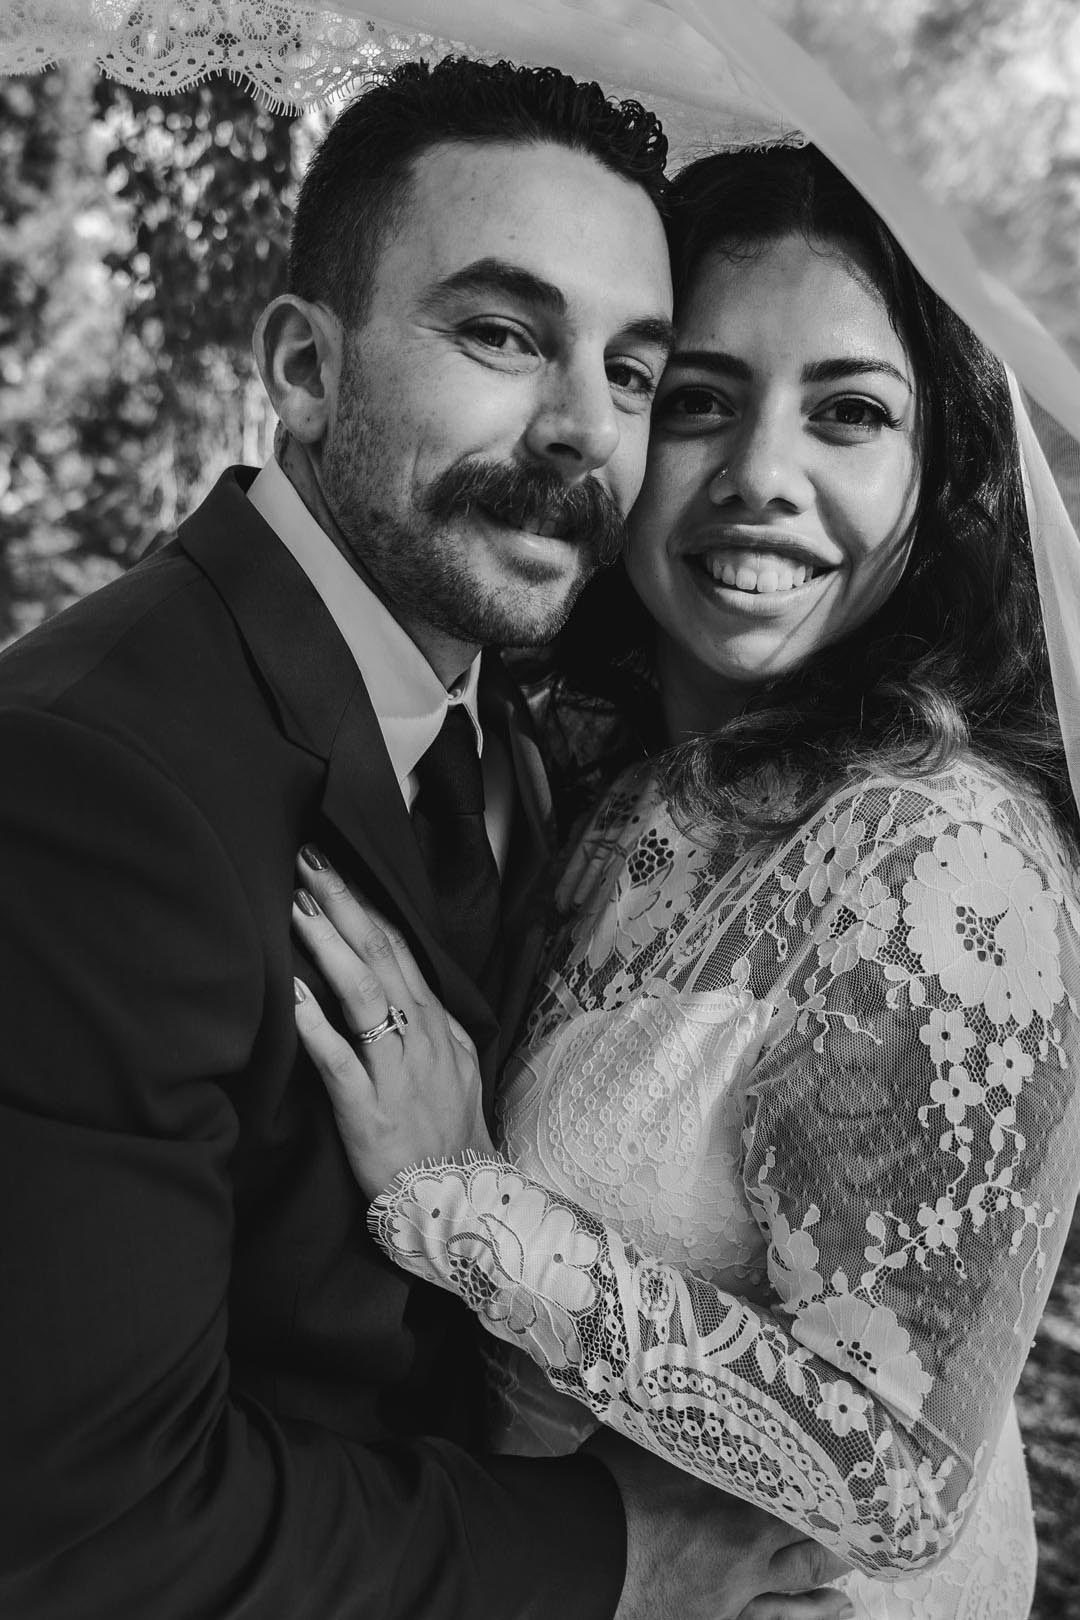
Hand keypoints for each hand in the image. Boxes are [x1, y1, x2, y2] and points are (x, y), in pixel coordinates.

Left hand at [291, 847, 493, 1198]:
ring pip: (362, 995)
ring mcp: (395, 1071)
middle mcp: (418, 1036)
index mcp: (434, 1021)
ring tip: (298, 907)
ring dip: (328, 946)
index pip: (398, 948)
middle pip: (379, 955)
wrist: (460, 1195)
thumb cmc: (448, 1128)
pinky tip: (294, 993)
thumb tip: (400, 978)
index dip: (365, 906)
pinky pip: (339, 1061)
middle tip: (309, 861)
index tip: (335, 870)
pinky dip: (316, 1024)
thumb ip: (426, 1019)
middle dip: (343, 905)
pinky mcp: (368, 1111)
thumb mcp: (452, 1060)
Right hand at [587, 1432, 851, 1619]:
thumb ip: (674, 1418)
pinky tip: (835, 1609)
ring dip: (832, 1569)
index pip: (795, 1473)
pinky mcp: (719, 1619)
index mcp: (732, 1487)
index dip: (825, 1468)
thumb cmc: (606, 1488)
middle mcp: (746, 1539)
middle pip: (808, 1528)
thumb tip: (674, 1370)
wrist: (579, 1553)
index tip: (850, 1456)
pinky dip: (808, 1614)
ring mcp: (737, 1587)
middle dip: (837, 1519)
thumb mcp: (643, 1437)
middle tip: (865, 1508)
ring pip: (802, 1580)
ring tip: (858, 1560)